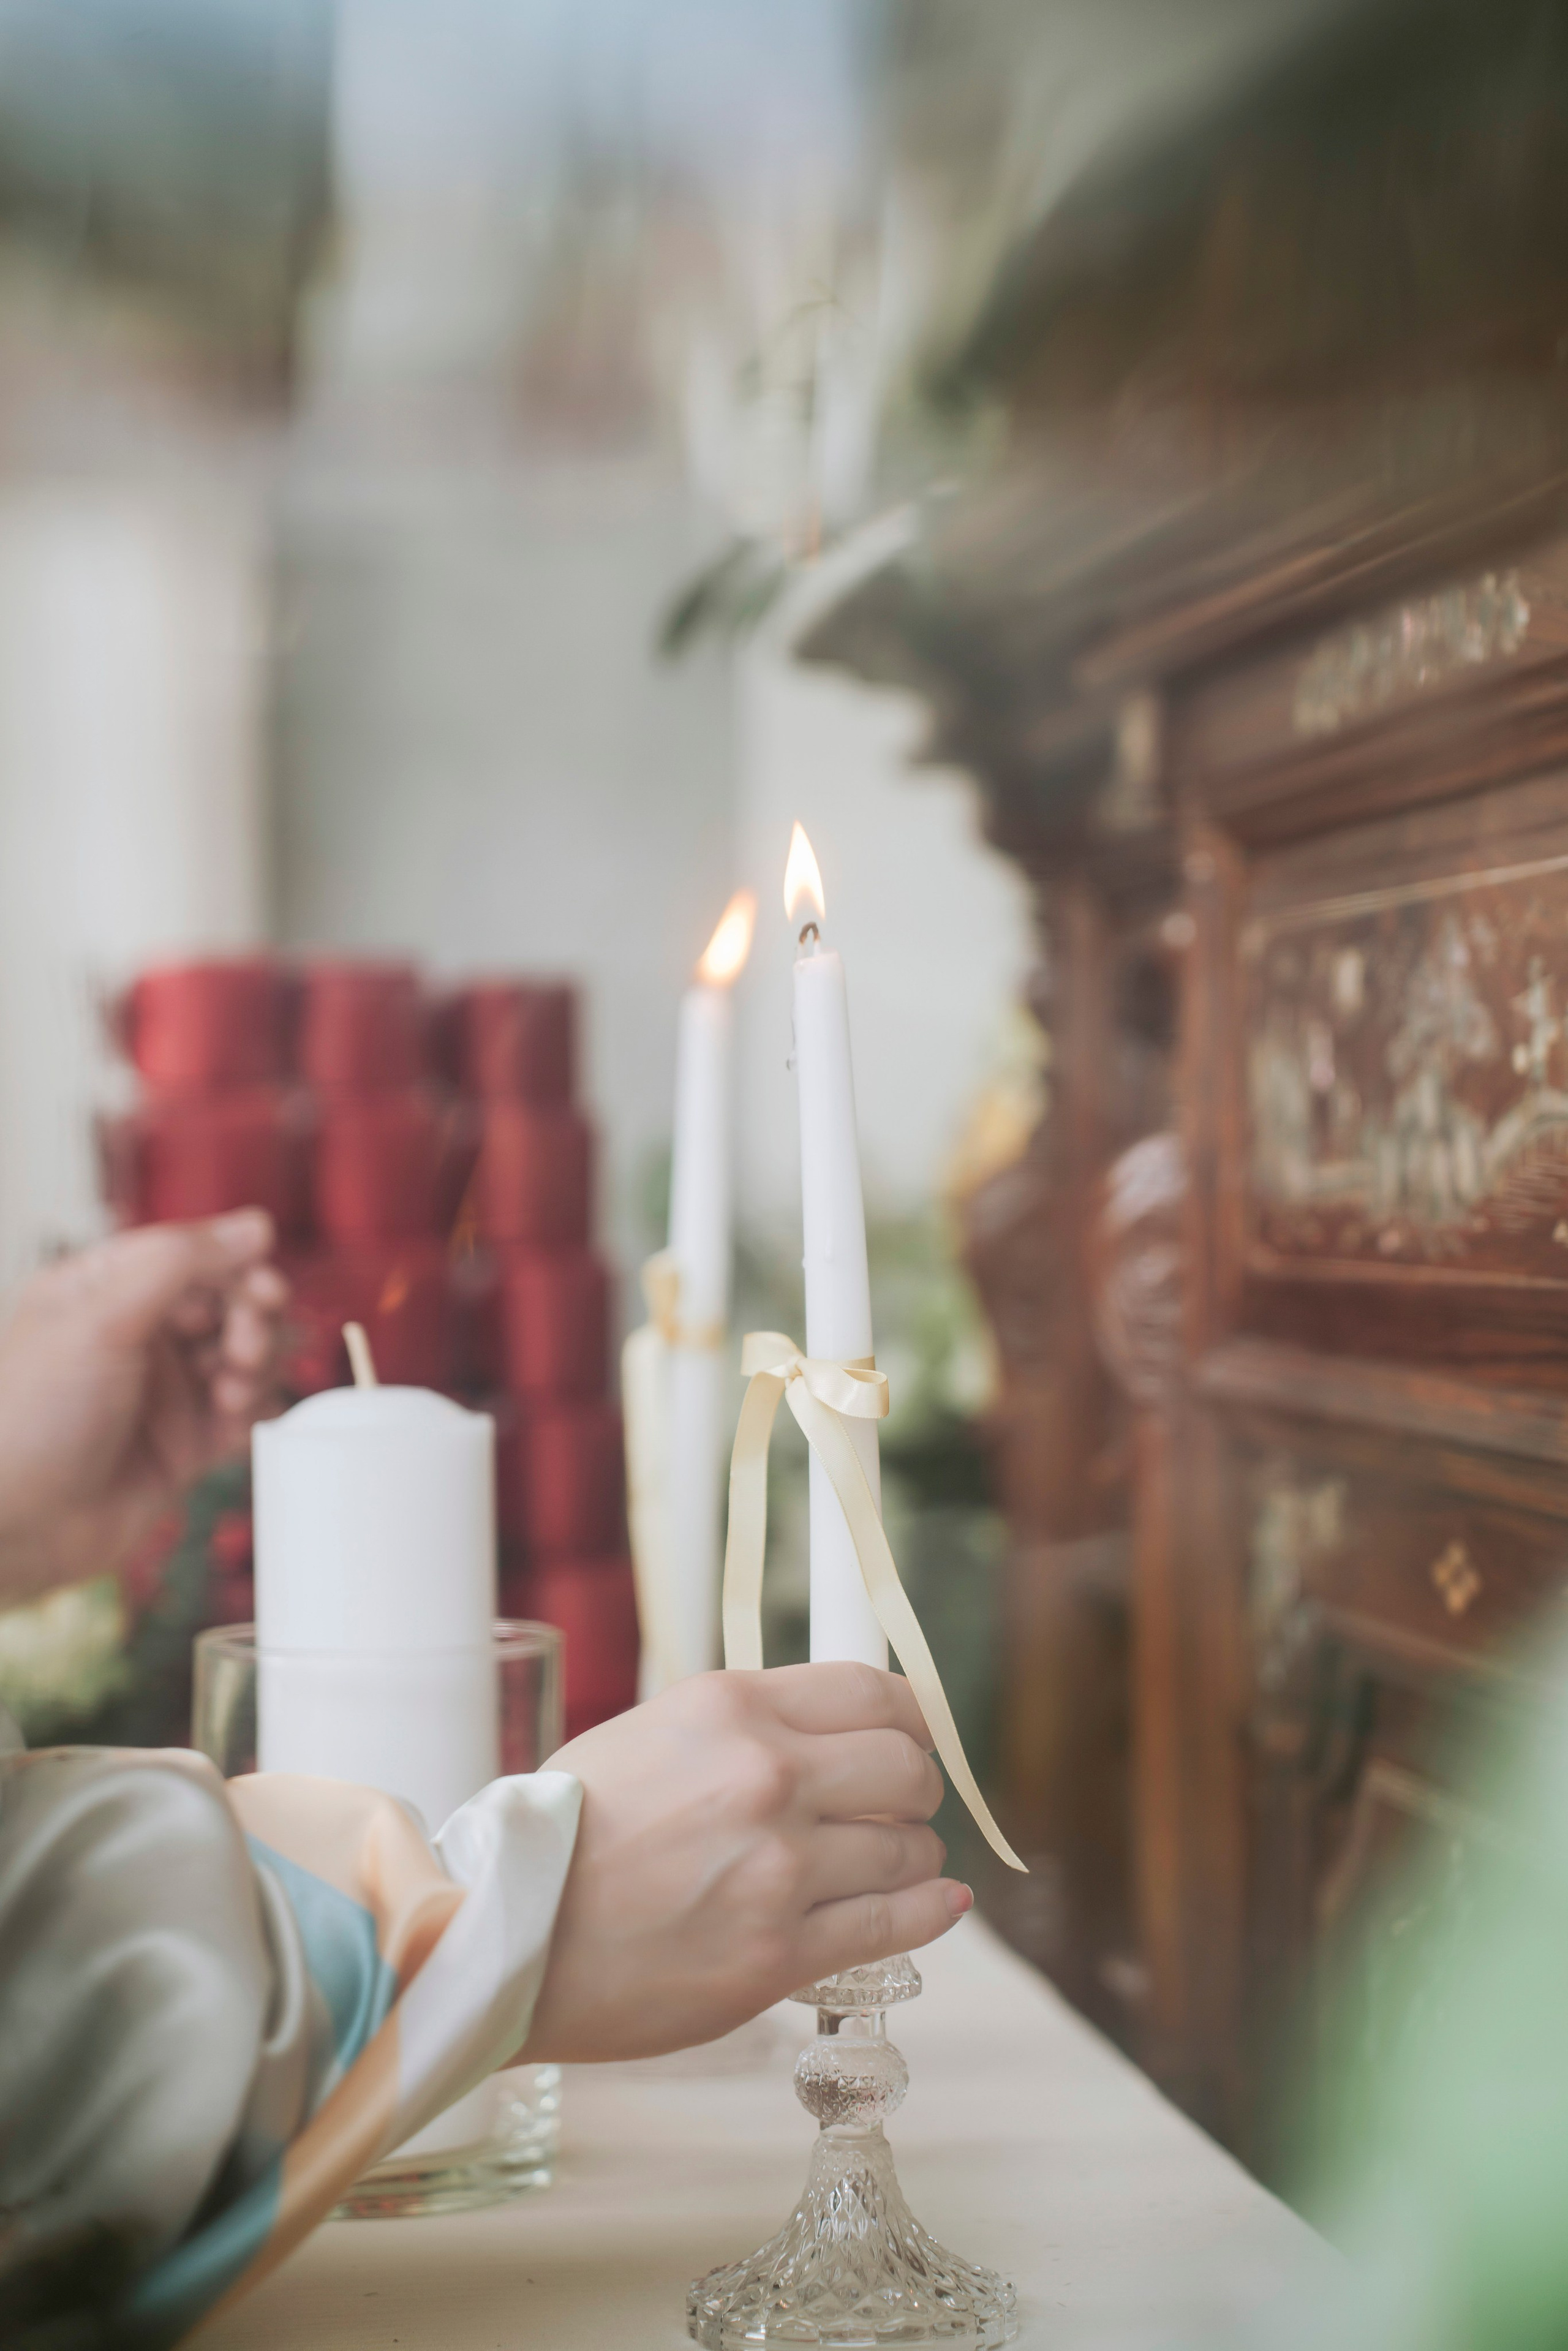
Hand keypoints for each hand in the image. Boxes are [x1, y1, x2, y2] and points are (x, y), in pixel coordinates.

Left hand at [0, 1211, 287, 1606]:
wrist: (14, 1527)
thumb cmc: (31, 1418)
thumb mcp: (102, 1318)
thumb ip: (180, 1263)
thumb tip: (255, 1224)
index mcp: (104, 1290)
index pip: (191, 1255)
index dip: (235, 1266)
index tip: (263, 1286)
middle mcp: (139, 1335)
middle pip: (228, 1302)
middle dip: (250, 1318)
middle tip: (245, 1344)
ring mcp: (164, 1391)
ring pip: (245, 1354)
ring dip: (255, 1364)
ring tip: (231, 1389)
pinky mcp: (185, 1444)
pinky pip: (243, 1413)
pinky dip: (252, 1410)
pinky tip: (233, 1417)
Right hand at [522, 1663, 972, 2062]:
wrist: (504, 1931)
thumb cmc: (565, 1834)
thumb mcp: (654, 1733)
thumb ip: (745, 1728)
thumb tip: (832, 1733)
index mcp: (731, 1708)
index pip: (872, 1691)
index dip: (910, 1717)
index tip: (913, 1737)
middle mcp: (766, 1776)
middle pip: (907, 1766)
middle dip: (916, 1787)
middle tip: (900, 1808)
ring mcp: (777, 1867)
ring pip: (909, 1848)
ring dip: (912, 1856)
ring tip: (889, 1865)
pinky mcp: (777, 1952)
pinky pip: (893, 1923)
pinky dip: (928, 1909)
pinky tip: (938, 1901)